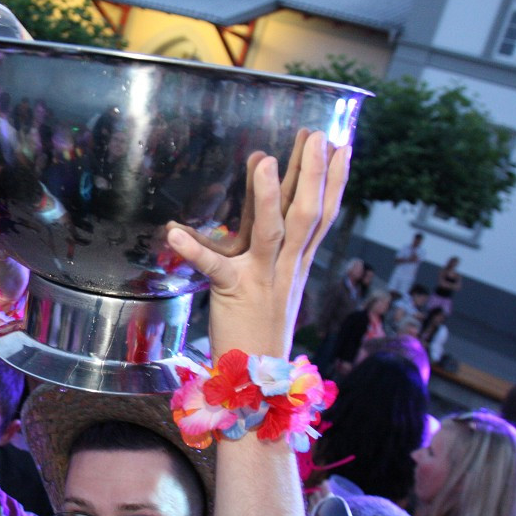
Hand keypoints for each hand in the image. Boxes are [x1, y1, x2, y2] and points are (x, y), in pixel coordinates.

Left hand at [166, 131, 349, 358]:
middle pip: (307, 214)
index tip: (341, 143)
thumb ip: (269, 241)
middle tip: (318, 135)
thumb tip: (264, 204)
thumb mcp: (274, 278)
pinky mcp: (233, 294)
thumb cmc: (260, 324)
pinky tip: (175, 231)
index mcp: (298, 262)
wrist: (257, 380)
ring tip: (265, 161)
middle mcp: (287, 267)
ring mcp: (262, 279)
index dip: (334, 179)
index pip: (322, 214)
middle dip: (314, 173)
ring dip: (268, 197)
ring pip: (271, 233)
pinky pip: (213, 269)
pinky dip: (194, 250)